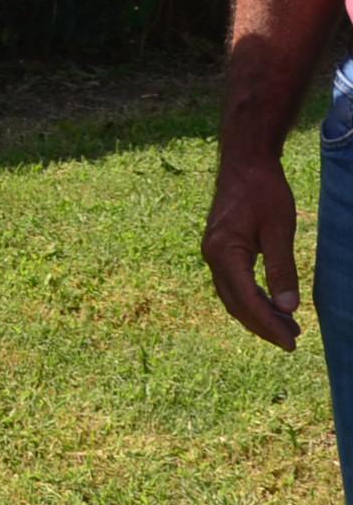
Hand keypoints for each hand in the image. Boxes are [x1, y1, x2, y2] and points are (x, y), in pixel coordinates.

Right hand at [203, 157, 303, 349]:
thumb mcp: (280, 229)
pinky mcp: (219, 248)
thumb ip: (282, 269)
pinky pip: (232, 283)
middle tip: (292, 342)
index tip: (292, 342)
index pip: (247, 299)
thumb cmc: (263, 190)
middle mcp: (212, 255)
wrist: (244, 162)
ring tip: (287, 328)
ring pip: (232, 296)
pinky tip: (270, 305)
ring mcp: (212, 252)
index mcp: (224, 252)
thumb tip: (288, 308)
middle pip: (236, 303)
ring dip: (257, 315)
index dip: (269, 324)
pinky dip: (250, 299)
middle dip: (263, 326)